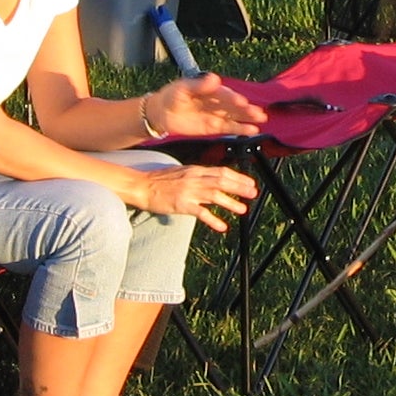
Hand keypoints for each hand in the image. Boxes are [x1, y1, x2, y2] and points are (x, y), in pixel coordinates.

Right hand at [139, 162, 259, 231]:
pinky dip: (213, 220)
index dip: (238, 177)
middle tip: (252, 193)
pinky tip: (222, 226)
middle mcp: (194, 178)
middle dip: (240, 187)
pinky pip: (201, 213)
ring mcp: (189, 191)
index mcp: (195, 169)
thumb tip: (213, 180)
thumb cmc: (160, 180)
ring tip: (242, 209)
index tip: (249, 182)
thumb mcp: (182, 172)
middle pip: (222, 181)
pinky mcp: (182, 205)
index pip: (222, 171)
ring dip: (231, 203)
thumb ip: (198, 175)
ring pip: (215, 195)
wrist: (142, 186)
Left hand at [149, 73, 267, 138]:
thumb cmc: (171, 96)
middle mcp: (216, 101)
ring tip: (261, 118)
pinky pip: (229, 128)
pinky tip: (252, 130)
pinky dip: (241, 129)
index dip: (232, 98)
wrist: (161, 113)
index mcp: (210, 89)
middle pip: (233, 105)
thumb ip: (198, 85)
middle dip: (245, 109)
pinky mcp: (214, 127)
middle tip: (257, 112)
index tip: (242, 101)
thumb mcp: (182, 88)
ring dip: (247, 118)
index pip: (224, 93)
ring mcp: (216, 114)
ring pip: (235, 116)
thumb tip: (214, 78)